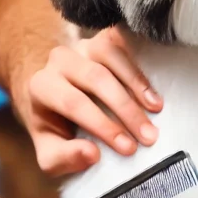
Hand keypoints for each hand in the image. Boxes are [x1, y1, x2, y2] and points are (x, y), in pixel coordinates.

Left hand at [21, 28, 162, 176]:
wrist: (55, 95)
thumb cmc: (56, 126)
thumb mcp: (51, 152)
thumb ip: (64, 158)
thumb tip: (92, 154)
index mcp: (42, 86)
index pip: (74, 103)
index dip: (104, 125)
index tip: (129, 148)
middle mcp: (60, 60)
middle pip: (96, 79)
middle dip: (126, 110)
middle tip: (149, 136)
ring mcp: (83, 46)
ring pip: (112, 58)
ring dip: (137, 87)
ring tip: (156, 111)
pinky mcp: (103, 39)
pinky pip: (124, 49)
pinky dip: (140, 74)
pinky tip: (153, 97)